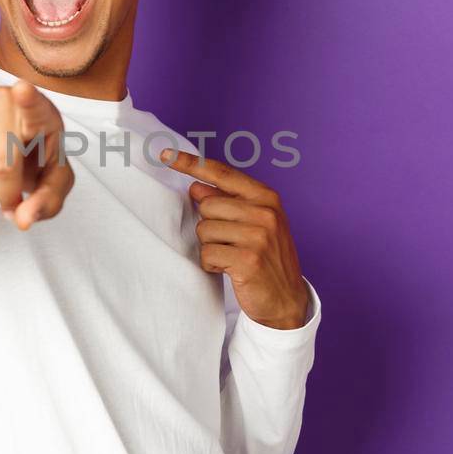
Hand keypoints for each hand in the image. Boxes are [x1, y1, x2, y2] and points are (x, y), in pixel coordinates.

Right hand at [0, 81, 74, 229]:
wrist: (0, 132)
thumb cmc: (34, 157)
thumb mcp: (52, 180)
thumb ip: (47, 202)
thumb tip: (22, 221)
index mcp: (41, 112)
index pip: (34, 104)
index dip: (28, 99)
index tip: (22, 89)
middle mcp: (5, 100)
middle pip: (3, 166)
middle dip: (6, 196)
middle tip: (10, 198)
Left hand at [160, 148, 308, 329]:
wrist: (287, 299)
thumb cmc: (267, 257)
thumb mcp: (255, 223)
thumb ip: (228, 202)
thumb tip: (196, 187)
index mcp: (266, 197)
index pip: (222, 173)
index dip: (191, 163)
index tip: (165, 154)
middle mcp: (265, 212)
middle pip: (206, 206)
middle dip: (209, 226)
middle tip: (230, 243)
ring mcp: (258, 236)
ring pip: (204, 231)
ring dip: (211, 247)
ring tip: (232, 257)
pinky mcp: (248, 260)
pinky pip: (207, 254)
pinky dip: (212, 265)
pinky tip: (230, 270)